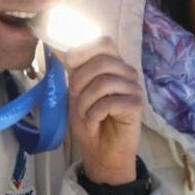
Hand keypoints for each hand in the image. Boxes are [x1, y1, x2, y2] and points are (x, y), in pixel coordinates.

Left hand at [62, 36, 142, 184]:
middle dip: (80, 81)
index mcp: (113, 65)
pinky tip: (94, 124)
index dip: (84, 50)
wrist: (101, 152)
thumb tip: (58, 44)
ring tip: (84, 115)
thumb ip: (73, 68)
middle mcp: (126, 73)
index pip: (104, 42)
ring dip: (85, 102)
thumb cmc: (90, 120)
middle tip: (75, 98)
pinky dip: (93, 115)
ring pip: (103, 83)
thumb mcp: (76, 91)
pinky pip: (109, 103)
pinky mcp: (136, 105)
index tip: (69, 64)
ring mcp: (134, 88)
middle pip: (102, 61)